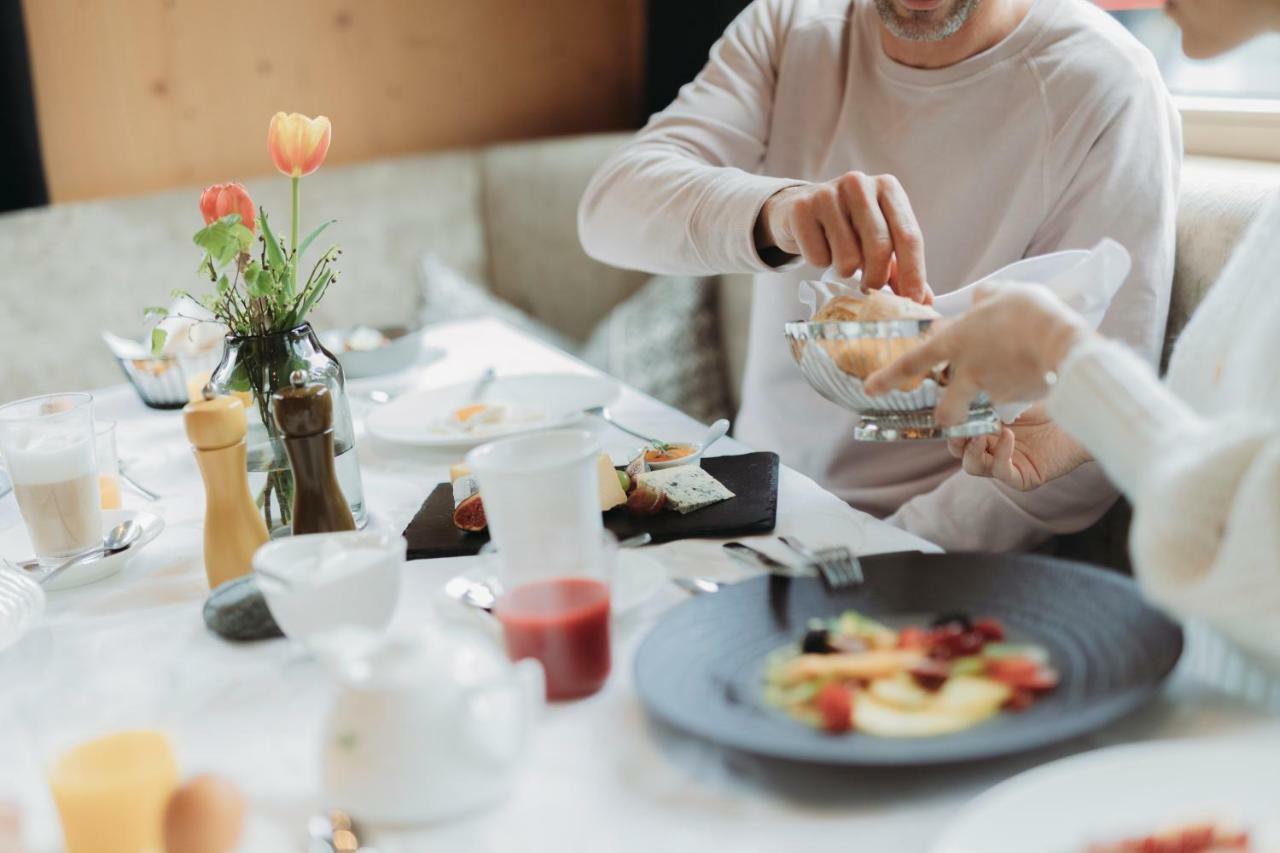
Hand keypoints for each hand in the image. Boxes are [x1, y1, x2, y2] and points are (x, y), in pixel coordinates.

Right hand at [755, 171, 931, 301]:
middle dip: (877, 279)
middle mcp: (859, 184)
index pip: (909, 235)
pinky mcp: (801, 209)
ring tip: (840, 258)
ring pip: (847, 256)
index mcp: (888, 188)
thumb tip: (924, 301)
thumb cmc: (846, 226)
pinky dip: (820, 262)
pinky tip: (819, 247)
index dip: (914, 273)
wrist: (799, 209)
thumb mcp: (877, 239)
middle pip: (880, 246)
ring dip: (844, 270)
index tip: (914, 300)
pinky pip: (818, 257)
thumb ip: (900, 267)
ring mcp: (828, 194)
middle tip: (870, 289)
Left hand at [864, 282, 1091, 425]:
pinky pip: (1008, 403)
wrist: (1063, 343)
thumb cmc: (1032, 311)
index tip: (869, 389)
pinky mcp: (1014, 401)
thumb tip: (980, 298)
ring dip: (980, 411)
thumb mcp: (1003, 293)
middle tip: (948, 412)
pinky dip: (1015, 396)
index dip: (887, 378)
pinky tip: (1031, 380)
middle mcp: (966, 370)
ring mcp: (989, 390)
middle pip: (944, 410)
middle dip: (945, 416)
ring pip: (975, 410)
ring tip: (996, 397)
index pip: (911, 363)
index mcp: (955, 341)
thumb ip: (986, 298)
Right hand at [949, 405, 1091, 490]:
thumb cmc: (1049, 400)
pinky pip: (1001, 472)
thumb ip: (984, 399)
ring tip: (979, 435)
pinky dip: (1000, 455)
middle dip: (956, 439)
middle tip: (960, 426)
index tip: (950, 410)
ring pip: (973, 466)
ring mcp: (1005, 464)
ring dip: (972, 451)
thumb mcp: (1008, 394)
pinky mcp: (1022, 477)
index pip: (956, 431)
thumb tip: (955, 393)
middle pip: (958, 451)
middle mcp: (991, 447)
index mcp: (985, 427)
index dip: (950, 424)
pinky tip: (1007, 436)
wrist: (1082, 413)